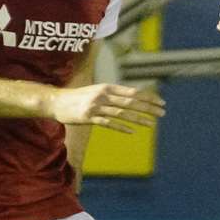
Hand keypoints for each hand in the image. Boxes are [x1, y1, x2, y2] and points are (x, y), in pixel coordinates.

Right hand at [44, 82, 165, 130]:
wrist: (57, 102)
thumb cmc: (79, 97)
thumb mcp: (97, 91)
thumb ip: (113, 94)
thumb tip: (132, 98)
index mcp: (107, 88)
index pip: (133, 92)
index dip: (148, 97)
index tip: (161, 102)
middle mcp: (103, 95)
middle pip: (130, 102)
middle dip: (148, 108)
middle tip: (162, 113)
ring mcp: (96, 106)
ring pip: (121, 113)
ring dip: (138, 119)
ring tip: (151, 124)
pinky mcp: (89, 118)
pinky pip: (108, 123)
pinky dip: (121, 127)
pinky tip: (132, 131)